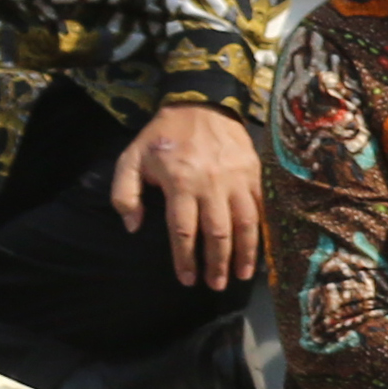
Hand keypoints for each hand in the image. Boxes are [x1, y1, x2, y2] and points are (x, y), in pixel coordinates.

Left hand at [110, 103, 265, 288]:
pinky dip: (262, 230)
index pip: (184, 231)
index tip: (186, 280)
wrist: (202, 103)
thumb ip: (124, 195)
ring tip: (241, 275)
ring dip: (244, 253)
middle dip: (217, 263)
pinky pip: (261, 207)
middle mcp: (211, 184)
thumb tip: (133, 227)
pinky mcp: (254, 173)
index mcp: (180, 183)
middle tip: (216, 285)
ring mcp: (237, 179)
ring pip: (244, 223)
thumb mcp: (130, 159)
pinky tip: (260, 248)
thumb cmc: (162, 136)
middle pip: (217, 233)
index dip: (185, 259)